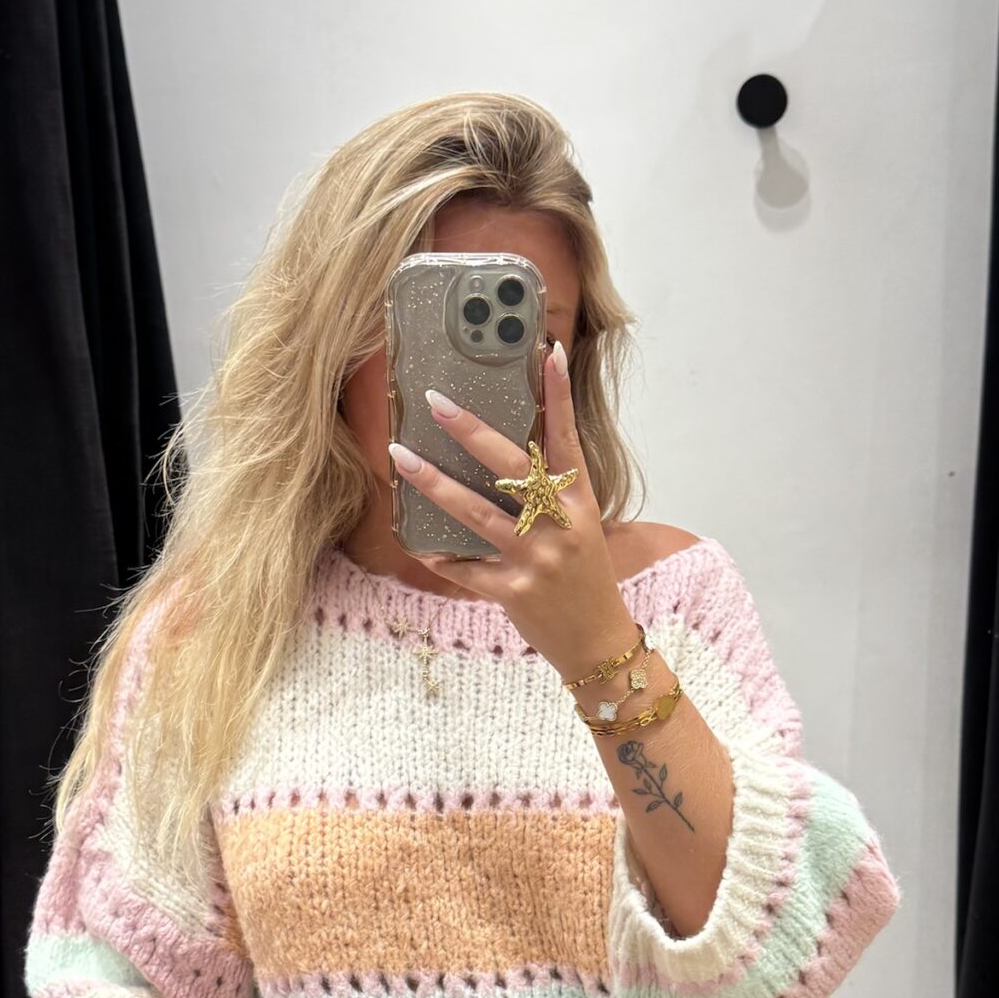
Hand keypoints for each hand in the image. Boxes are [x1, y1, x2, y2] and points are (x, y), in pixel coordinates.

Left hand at [389, 339, 634, 677]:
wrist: (598, 643)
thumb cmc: (587, 579)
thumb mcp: (581, 529)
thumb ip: (551, 494)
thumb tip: (504, 455)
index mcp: (580, 504)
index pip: (568, 440)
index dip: (559, 396)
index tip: (548, 353)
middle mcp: (559, 528)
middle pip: (512, 469)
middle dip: (472, 432)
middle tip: (437, 402)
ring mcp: (535, 561)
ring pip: (477, 514)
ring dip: (434, 484)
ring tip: (400, 457)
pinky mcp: (512, 593)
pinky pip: (466, 569)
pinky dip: (440, 557)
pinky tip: (416, 542)